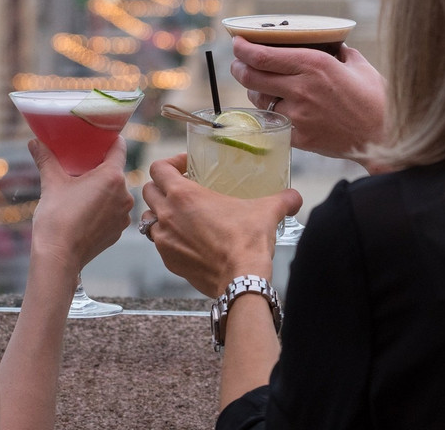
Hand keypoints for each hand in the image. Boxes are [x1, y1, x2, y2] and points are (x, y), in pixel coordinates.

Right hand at [28, 137, 134, 275]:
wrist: (58, 257)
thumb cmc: (56, 218)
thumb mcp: (51, 183)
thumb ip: (46, 159)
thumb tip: (34, 142)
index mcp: (112, 176)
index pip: (118, 148)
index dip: (110, 139)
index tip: (101, 136)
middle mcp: (124, 194)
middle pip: (115, 171)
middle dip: (100, 167)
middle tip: (82, 164)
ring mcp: (124, 214)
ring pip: (115, 192)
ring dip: (102, 189)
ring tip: (82, 190)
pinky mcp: (119, 230)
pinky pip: (114, 211)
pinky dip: (103, 207)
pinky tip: (86, 210)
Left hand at [141, 154, 301, 297]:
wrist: (240, 280)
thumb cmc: (248, 241)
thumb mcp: (267, 211)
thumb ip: (282, 199)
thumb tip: (296, 197)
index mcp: (183, 195)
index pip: (158, 168)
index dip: (170, 163)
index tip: (187, 166)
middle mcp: (167, 215)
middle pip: (148, 190)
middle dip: (162, 186)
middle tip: (183, 188)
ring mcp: (164, 239)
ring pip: (149, 218)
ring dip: (160, 213)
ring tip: (180, 214)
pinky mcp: (168, 260)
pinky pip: (158, 242)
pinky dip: (168, 237)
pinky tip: (188, 239)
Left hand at [230, 36, 386, 162]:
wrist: (385, 138)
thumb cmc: (376, 99)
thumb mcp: (358, 64)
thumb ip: (337, 50)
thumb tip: (327, 42)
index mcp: (315, 65)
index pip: (263, 56)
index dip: (243, 49)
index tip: (237, 43)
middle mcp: (302, 88)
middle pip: (252, 76)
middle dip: (238, 67)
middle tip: (238, 63)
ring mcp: (298, 115)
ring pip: (259, 99)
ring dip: (253, 90)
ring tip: (258, 85)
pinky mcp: (299, 137)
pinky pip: (273, 121)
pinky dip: (270, 112)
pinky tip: (274, 107)